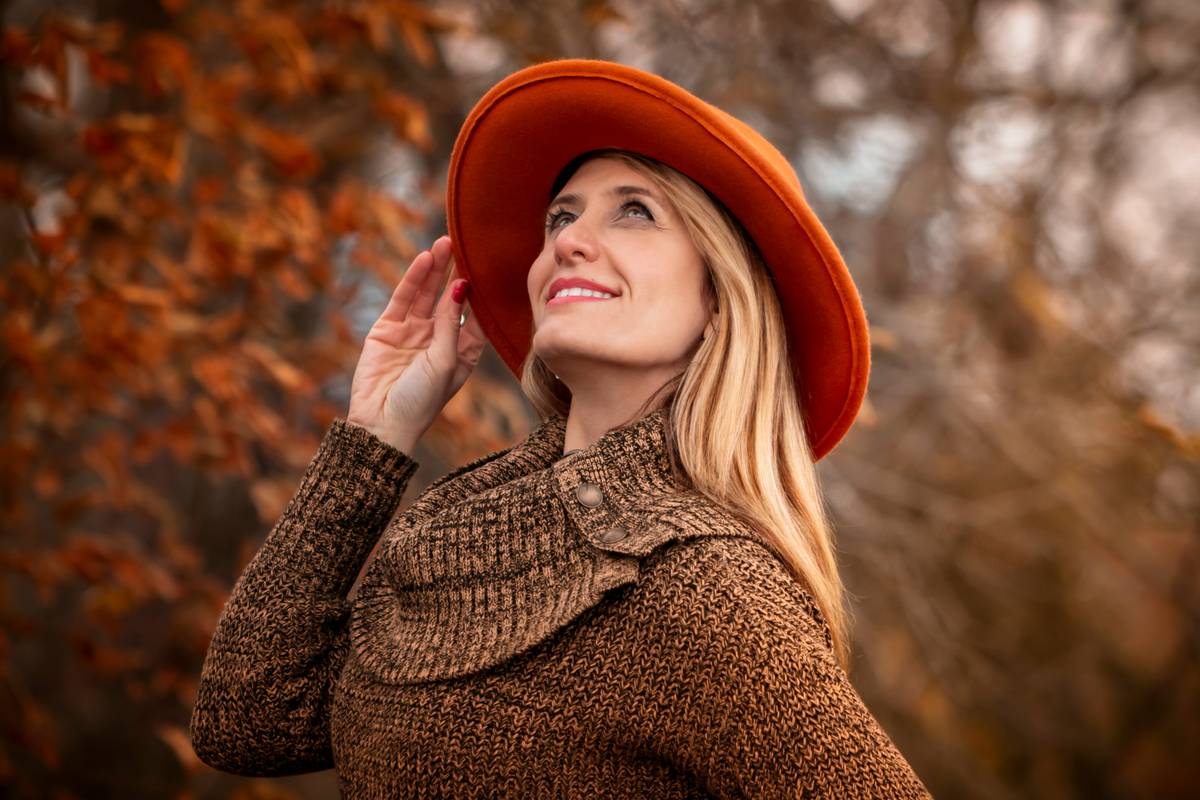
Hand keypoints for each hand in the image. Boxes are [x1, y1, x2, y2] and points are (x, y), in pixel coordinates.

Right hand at [346, 235, 486, 453]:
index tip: (493, 267)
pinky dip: (413, 279)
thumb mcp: (445, 360)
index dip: (483, 292)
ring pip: (427, 294)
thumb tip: (460, 288)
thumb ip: (451, 323)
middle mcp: (439, 340)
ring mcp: (413, 333)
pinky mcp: (388, 329)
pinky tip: (424, 259)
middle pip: (451, 298)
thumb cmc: (422, 401)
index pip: (476, 315)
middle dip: (458, 273)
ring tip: (445, 243)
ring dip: (436, 269)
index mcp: (463, 352)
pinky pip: (403, 299)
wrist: (382, 424)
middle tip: (467, 245)